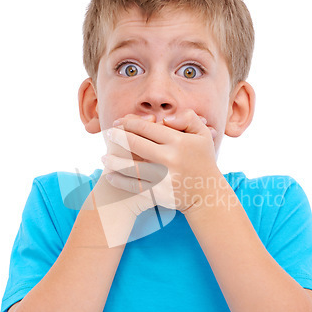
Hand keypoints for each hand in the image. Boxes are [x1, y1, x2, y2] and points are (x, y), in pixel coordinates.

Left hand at [101, 110, 219, 214]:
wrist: (207, 193)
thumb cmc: (202, 160)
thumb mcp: (203, 134)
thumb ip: (188, 117)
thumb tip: (164, 118)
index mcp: (178, 142)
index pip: (146, 128)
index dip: (129, 124)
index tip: (119, 122)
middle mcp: (169, 159)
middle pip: (135, 144)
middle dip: (117, 138)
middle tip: (108, 135)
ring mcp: (162, 178)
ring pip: (130, 166)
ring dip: (114, 161)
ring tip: (104, 157)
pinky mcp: (157, 194)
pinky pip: (133, 186)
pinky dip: (119, 180)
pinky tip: (110, 175)